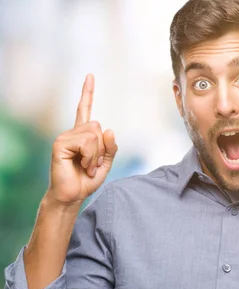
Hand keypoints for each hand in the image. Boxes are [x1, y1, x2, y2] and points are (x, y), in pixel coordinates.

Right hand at [46, 74, 117, 205]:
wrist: (73, 195)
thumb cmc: (87, 180)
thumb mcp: (106, 163)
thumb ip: (111, 147)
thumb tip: (109, 130)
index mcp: (82, 135)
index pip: (85, 109)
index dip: (87, 93)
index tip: (90, 75)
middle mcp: (72, 133)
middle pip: (99, 127)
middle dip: (102, 149)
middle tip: (93, 165)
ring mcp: (65, 137)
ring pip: (94, 135)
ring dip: (96, 155)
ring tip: (87, 167)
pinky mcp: (60, 144)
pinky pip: (87, 143)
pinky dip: (91, 157)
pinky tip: (82, 166)